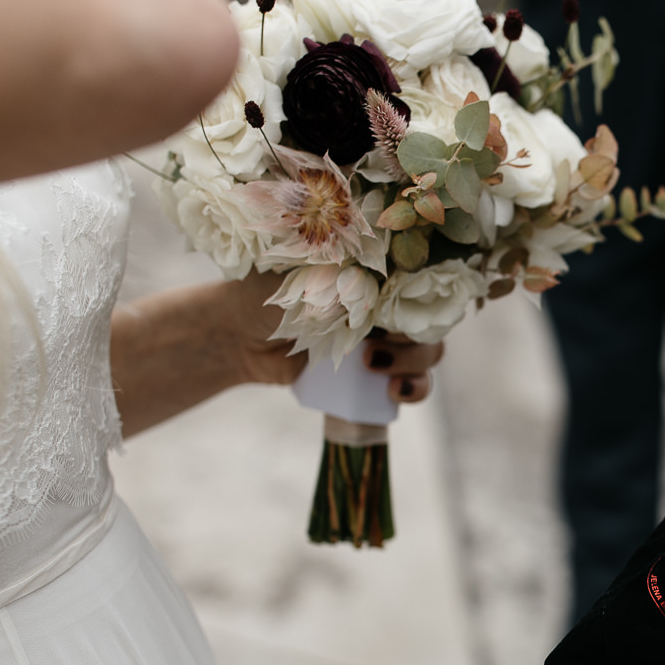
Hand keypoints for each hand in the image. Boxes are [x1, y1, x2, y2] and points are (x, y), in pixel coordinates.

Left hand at [111, 271, 448, 435]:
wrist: (234, 335)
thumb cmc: (267, 293)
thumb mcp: (308, 275)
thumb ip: (349, 276)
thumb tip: (393, 274)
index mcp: (377, 271)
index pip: (424, 282)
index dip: (421, 300)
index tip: (392, 314)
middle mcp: (386, 303)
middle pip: (431, 321)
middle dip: (414, 341)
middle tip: (375, 350)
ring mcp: (383, 339)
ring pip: (427, 354)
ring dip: (416, 366)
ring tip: (379, 374)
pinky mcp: (372, 375)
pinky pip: (410, 384)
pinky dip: (413, 390)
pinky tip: (395, 394)